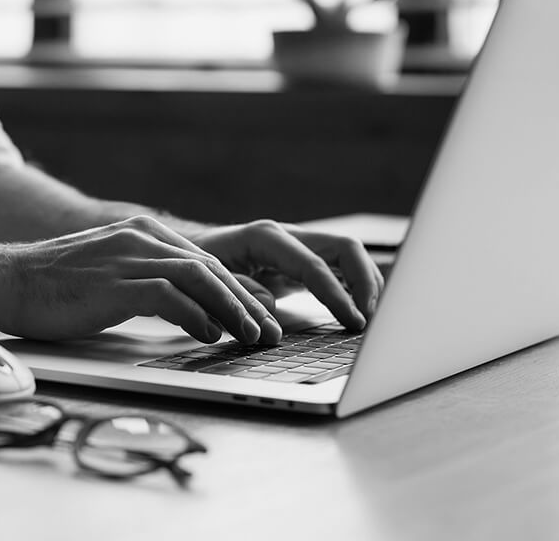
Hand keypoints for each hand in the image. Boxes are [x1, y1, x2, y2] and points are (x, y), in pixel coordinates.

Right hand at [0, 216, 279, 343]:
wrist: (4, 280)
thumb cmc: (51, 287)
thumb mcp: (110, 275)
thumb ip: (148, 283)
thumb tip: (193, 311)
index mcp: (141, 231)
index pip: (205, 260)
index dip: (238, 289)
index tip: (260, 315)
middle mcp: (141, 237)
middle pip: (211, 267)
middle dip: (247, 302)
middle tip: (269, 331)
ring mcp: (128, 256)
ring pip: (201, 278)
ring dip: (233, 309)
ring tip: (251, 336)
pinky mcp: (115, 281)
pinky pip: (171, 296)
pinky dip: (197, 316)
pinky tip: (209, 334)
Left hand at [186, 220, 383, 330]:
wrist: (185, 251)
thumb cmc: (194, 266)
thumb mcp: (209, 282)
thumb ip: (240, 294)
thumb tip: (271, 310)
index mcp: (266, 238)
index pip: (315, 266)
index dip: (338, 295)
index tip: (355, 321)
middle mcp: (288, 236)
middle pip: (345, 248)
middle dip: (366, 282)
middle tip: (373, 319)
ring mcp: (297, 246)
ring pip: (349, 256)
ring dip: (367, 284)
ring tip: (372, 318)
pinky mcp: (300, 261)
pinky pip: (338, 269)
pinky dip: (355, 287)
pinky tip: (360, 311)